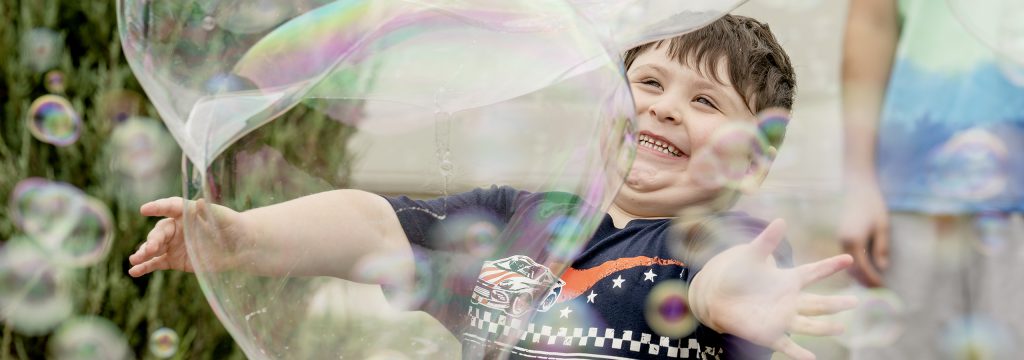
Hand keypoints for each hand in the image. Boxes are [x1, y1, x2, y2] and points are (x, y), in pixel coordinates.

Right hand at [128, 197, 247, 276]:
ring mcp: (173, 244)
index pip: (170, 208)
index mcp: (186, 213)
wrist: (239, 246)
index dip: (158, 208)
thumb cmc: (231, 226)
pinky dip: (145, 267)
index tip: (144, 210)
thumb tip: (200, 203)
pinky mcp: (174, 260)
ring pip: (154, 248)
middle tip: (149, 249)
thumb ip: (210, 212)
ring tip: (134, 260)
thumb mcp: (224, 218)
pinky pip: (156, 263)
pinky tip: (134, 272)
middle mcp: (176, 228)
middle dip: (152, 240)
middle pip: (160, 232)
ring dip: (143, 253)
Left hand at [689, 219, 855, 359]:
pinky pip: (787, 345)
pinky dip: (799, 353)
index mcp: (788, 280)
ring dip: (825, 328)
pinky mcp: (769, 334)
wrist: (717, 297)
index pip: (814, 272)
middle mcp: (790, 301)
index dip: (830, 266)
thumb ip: (767, 241)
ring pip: (809, 325)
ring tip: (841, 328)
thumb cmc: (736, 274)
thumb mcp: (751, 255)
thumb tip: (780, 220)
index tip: (849, 258)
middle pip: (819, 303)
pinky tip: (812, 359)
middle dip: (836, 303)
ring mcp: (782, 319)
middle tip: (855, 302)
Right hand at [837, 177, 888, 286]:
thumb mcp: (882, 227)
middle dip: (865, 281)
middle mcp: (843, 243)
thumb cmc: (873, 205)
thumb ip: (881, 248)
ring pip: (848, 264)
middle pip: (852, 270)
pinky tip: (864, 270)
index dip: (873, 279)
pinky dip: (855, 266)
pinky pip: (847, 257)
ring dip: (859, 275)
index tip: (883, 288)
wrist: (857, 187)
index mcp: (853, 241)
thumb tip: (882, 268)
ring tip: (872, 284)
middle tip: (878, 291)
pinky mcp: (841, 237)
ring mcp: (840, 240)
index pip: (863, 268)